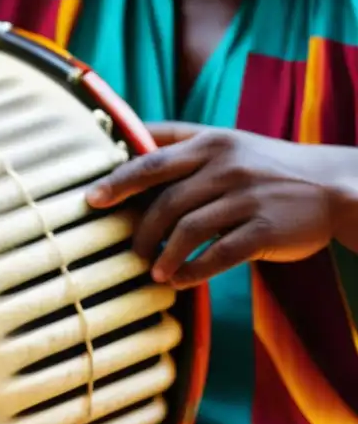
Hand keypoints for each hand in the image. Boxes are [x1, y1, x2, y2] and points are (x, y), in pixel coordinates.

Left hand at [85, 123, 357, 288]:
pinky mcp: (266, 228)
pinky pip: (218, 255)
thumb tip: (124, 152)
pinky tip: (179, 281)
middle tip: (128, 252)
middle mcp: (227, 165)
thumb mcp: (228, 143)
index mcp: (212, 142)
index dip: (118, 180)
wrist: (337, 186)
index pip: (153, 159)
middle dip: (139, 231)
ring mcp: (248, 196)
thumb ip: (181, 146)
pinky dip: (193, 272)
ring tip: (154, 272)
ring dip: (163, 257)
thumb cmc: (268, 168)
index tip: (91, 199)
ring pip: (187, 230)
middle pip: (165, 200)